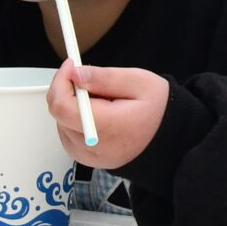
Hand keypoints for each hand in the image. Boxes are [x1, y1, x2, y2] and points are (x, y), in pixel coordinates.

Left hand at [52, 62, 168, 167]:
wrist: (167, 140)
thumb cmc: (157, 109)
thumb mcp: (139, 82)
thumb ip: (105, 77)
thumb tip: (75, 74)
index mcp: (106, 126)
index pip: (63, 107)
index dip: (60, 82)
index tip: (71, 65)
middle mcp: (92, 146)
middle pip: (59, 114)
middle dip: (68, 91)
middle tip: (89, 80)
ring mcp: (87, 156)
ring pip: (61, 123)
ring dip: (72, 106)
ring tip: (100, 101)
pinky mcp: (85, 159)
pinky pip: (68, 134)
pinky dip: (75, 120)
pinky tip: (96, 115)